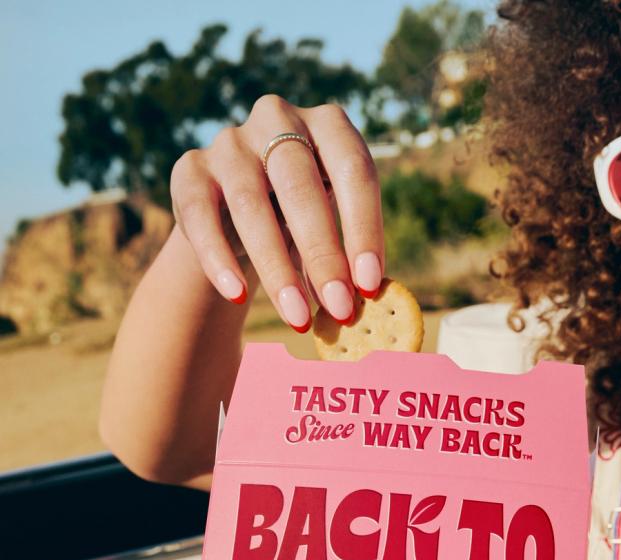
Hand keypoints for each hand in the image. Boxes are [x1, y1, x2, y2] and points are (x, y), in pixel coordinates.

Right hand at [170, 94, 383, 328]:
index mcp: (329, 125)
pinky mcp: (190, 170)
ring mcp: (230, 142)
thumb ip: (342, 262)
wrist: (236, 216)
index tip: (371, 285)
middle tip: (339, 308)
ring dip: (277, 269)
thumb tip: (355, 305)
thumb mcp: (329, 231)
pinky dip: (219, 259)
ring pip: (250, 204)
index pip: (354, 171)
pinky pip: (199, 214)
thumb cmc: (300, 223)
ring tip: (298, 318)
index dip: (365, 229)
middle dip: (323, 253)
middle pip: (300, 186)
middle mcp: (278, 119)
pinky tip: (237, 296)